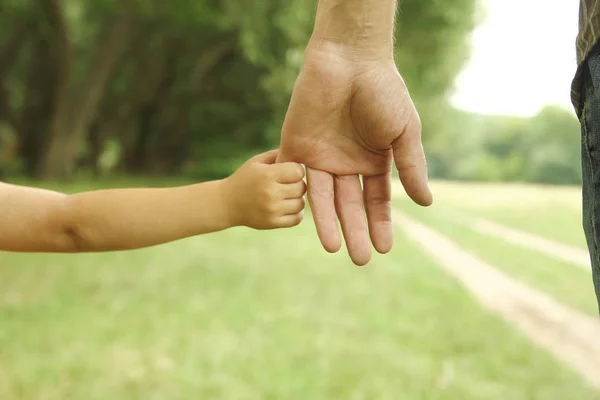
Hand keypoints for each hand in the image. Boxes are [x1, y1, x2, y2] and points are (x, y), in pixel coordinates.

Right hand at [223, 150, 306, 229]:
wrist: (226, 203)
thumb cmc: (244, 179)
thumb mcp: (256, 162)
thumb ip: (277, 155)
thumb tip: (299, 152)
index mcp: (267, 175)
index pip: (298, 171)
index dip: (296, 170)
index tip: (288, 172)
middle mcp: (271, 193)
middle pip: (301, 187)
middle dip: (297, 184)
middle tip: (288, 184)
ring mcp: (272, 210)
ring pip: (301, 203)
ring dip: (296, 199)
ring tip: (287, 195)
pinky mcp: (272, 223)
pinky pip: (297, 219)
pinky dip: (296, 213)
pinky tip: (287, 207)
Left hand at [277, 45, 431, 264]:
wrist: (349, 59)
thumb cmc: (383, 91)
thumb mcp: (404, 131)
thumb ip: (411, 166)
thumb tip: (427, 202)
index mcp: (373, 161)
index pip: (376, 200)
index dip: (380, 224)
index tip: (384, 248)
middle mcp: (347, 164)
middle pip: (350, 205)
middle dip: (355, 231)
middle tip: (360, 259)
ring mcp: (321, 158)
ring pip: (324, 198)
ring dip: (328, 223)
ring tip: (333, 247)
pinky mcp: (296, 148)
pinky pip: (297, 179)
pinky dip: (301, 198)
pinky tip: (305, 219)